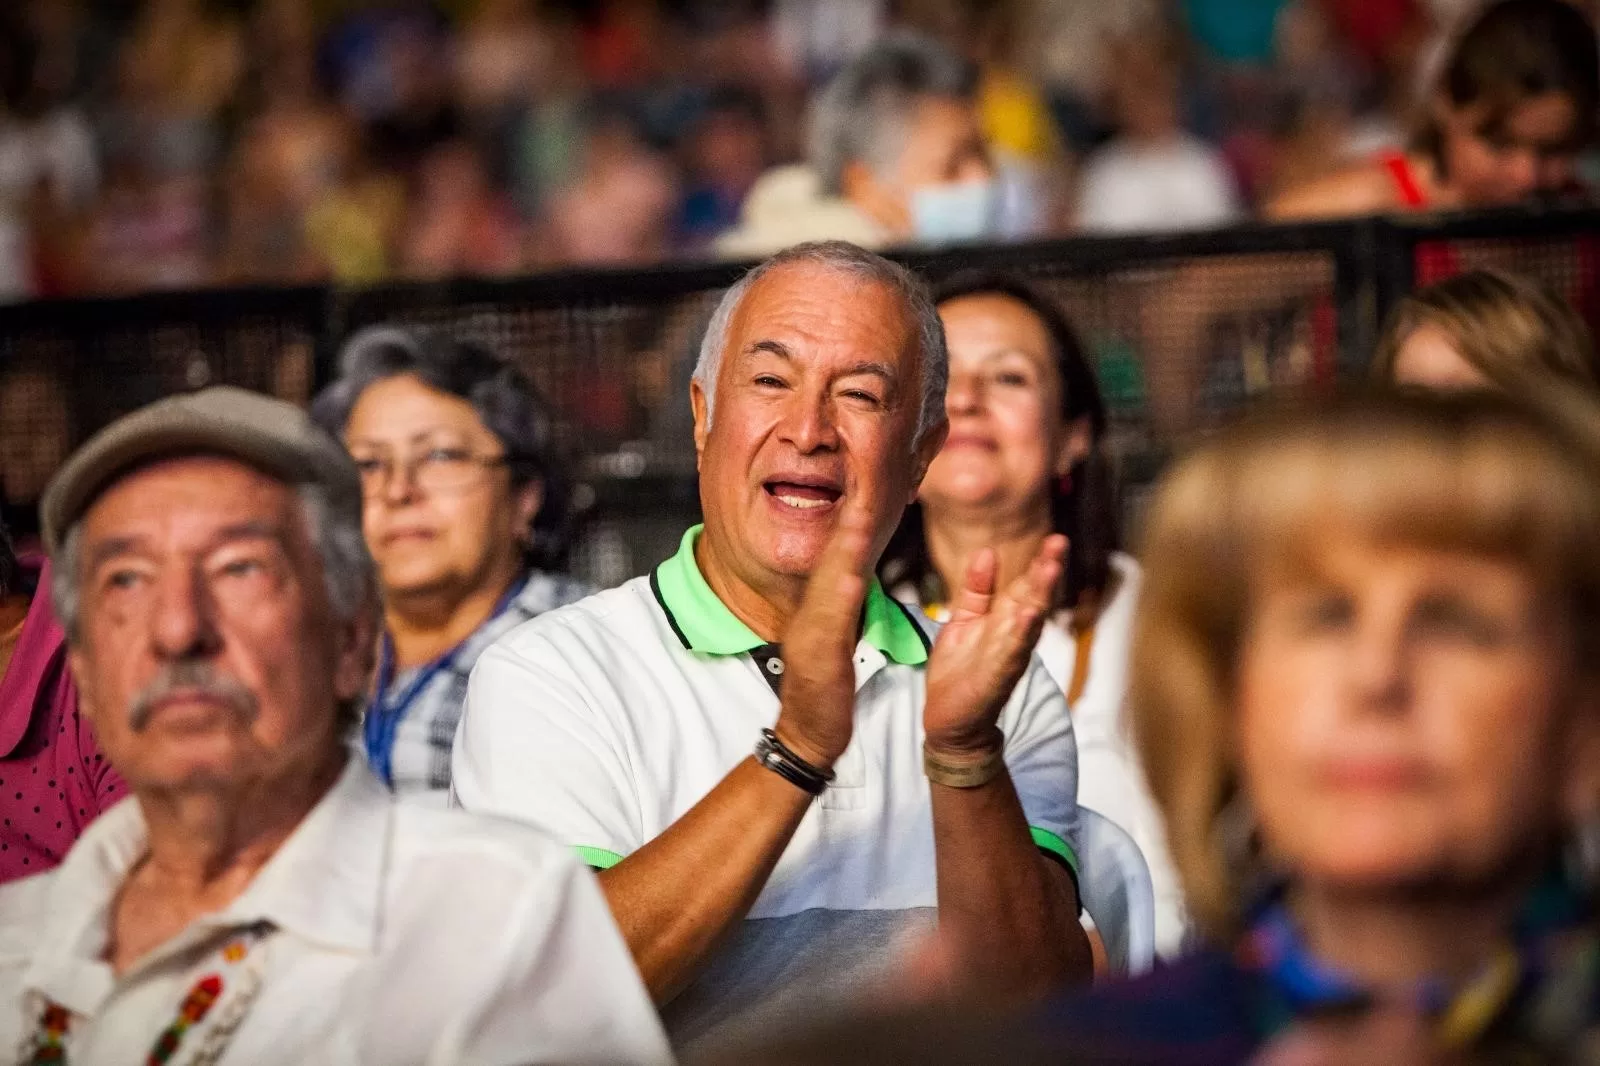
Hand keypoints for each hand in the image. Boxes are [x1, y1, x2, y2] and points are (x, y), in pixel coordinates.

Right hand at [771, 500, 876, 770]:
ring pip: (829, 585)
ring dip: (842, 549)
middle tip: (863, 481)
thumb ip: (839, 605)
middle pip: (830, 560)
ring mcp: (810, 635)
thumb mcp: (833, 637)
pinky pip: (828, 625)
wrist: (807, 735)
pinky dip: (838, 600)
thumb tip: (850, 574)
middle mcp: (811, 615)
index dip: (849, 520)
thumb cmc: (823, 689)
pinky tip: (850, 579)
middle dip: (847, 520)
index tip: (865, 483)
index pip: (836, 557)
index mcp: (819, 609)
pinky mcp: (817, 660)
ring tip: (858, 516)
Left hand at [924, 536, 1065, 757]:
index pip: (1026, 586)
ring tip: (1049, 570)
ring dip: (1040, 596)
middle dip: (1047, 571)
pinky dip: (1021, 634)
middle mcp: (1013, 636)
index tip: (1055, 539)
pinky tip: (1028, 615)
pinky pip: (1012, 652)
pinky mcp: (997, 676)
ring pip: (1029, 622)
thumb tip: (987, 551)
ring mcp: (1008, 656)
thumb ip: (977, 590)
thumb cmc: (959, 672)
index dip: (1040, 563)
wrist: (950, 721)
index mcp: (1004, 621)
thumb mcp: (963, 621)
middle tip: (1060, 543)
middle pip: (1034, 598)